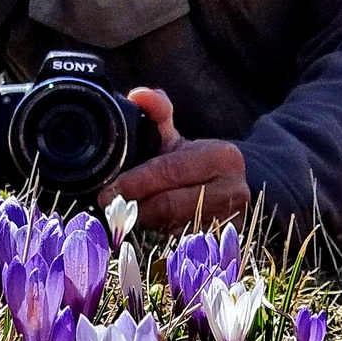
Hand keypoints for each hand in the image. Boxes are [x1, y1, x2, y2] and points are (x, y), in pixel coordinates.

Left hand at [97, 87, 248, 233]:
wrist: (232, 189)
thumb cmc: (196, 163)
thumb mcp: (177, 137)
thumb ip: (157, 113)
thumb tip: (139, 95)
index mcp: (222, 157)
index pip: (169, 171)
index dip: (135, 183)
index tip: (108, 192)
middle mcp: (233, 190)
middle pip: (170, 204)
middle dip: (134, 207)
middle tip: (108, 208)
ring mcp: (231, 221)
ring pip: (173, 227)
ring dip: (144, 224)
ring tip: (122, 217)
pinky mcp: (224, 245)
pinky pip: (180, 244)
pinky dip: (158, 237)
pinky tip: (144, 230)